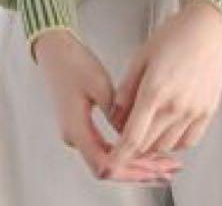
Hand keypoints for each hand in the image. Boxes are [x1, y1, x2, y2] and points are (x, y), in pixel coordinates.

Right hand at [32, 28, 183, 183]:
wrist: (55, 52)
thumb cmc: (73, 63)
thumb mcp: (99, 83)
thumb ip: (116, 111)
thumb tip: (131, 131)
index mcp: (76, 129)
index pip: (104, 164)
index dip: (130, 168)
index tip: (152, 168)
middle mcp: (74, 137)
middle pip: (108, 168)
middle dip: (138, 170)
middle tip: (165, 169)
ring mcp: (78, 134)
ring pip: (107, 160)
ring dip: (133, 163)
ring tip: (161, 163)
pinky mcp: (82, 128)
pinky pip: (105, 149)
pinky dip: (124, 152)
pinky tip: (142, 150)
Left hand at [105, 0, 221, 169]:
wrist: (211, 27)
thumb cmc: (176, 34)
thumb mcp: (142, 55)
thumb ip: (126, 88)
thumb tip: (115, 116)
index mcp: (154, 92)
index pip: (132, 138)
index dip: (118, 156)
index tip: (109, 164)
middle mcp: (175, 107)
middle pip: (147, 146)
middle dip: (132, 147)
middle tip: (127, 134)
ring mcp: (194, 112)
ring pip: (166, 147)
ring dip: (152, 144)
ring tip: (147, 126)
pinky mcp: (208, 112)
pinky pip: (188, 141)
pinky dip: (174, 142)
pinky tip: (168, 129)